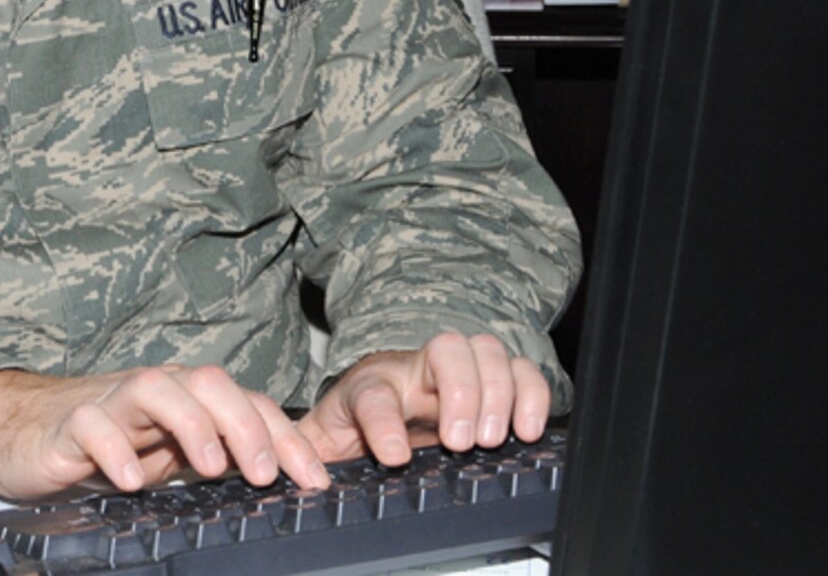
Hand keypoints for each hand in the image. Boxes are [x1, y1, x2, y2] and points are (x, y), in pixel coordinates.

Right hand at [0, 364, 331, 500]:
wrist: (24, 431)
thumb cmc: (107, 442)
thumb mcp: (170, 454)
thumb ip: (217, 458)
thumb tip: (280, 483)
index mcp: (189, 399)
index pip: (248, 403)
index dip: (286, 438)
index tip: (314, 480)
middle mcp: (157, 391)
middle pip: (210, 383)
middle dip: (246, 424)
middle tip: (267, 473)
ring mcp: (114, 402)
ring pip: (158, 387)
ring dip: (191, 423)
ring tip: (210, 468)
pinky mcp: (71, 424)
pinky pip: (94, 424)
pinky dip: (116, 449)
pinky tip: (133, 481)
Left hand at [299, 332, 549, 466]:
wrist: (376, 399)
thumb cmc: (351, 421)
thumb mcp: (321, 439)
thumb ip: (305, 454)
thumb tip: (296, 477)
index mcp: (368, 386)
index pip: (374, 395)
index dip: (384, 423)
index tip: (395, 455)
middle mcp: (413, 369)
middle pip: (443, 351)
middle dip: (459, 393)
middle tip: (461, 441)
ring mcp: (455, 368)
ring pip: (484, 350)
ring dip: (496, 392)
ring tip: (494, 437)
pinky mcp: (490, 378)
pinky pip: (520, 368)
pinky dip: (532, 393)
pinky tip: (529, 427)